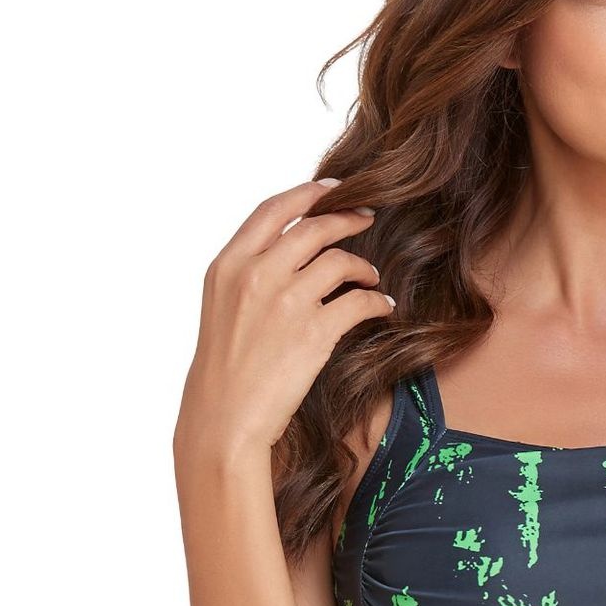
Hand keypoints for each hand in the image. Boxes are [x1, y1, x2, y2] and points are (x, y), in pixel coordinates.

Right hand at [175, 176, 393, 457]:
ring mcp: (286, 301)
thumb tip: (289, 253)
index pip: (274, 210)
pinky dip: (377, 301)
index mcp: (229, 264)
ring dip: (364, 266)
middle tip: (366, 220)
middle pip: (314, 228)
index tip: (334, 189)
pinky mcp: (314, 332)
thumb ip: (249, 274)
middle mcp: (256, 274)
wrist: (224, 416)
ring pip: (340, 260)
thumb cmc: (224, 369)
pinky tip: (383, 307)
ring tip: (372, 278)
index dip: (308, 194)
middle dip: (347, 219)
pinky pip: (359, 301)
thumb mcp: (222, 307)